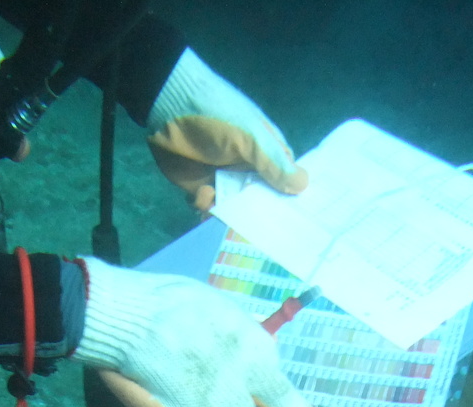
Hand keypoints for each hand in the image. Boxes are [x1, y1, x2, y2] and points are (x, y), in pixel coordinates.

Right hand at [72, 257, 323, 406]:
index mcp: (257, 356)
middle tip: (201, 376)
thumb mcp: (223, 312)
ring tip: (175, 378)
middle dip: (229, 400)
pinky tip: (161, 391)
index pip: (284, 399)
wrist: (126, 320)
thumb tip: (251, 360)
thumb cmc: (171, 304)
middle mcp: (242, 392)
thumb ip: (243, 342)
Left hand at [146, 49, 308, 212]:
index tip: (295, 220)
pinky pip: (209, 209)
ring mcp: (223, 180)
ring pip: (235, 209)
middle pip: (260, 201)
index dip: (289, 198)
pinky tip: (202, 196)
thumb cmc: (218, 118)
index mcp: (265, 152)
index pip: (284, 180)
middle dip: (260, 215)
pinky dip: (207, 209)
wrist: (168, 108)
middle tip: (261, 232)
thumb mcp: (251, 138)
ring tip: (230, 221)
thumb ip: (275, 164)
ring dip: (233, 217)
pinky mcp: (199, 188)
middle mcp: (247, 169)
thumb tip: (304, 186)